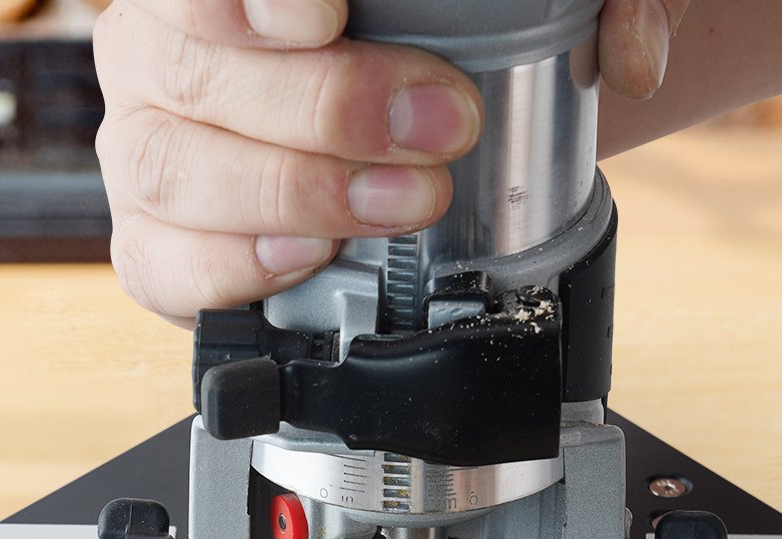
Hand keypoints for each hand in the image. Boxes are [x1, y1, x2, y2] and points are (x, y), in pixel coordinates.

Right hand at [93, 0, 689, 324]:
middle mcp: (159, 48)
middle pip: (194, 67)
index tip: (326, 9)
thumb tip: (634, 55)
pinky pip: (162, 263)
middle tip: (437, 129)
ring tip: (401, 205)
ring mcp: (147, 147)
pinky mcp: (154, 242)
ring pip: (173, 167)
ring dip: (300, 193)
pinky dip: (235, 269)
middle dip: (326, 106)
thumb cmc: (417, 52)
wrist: (387, 134)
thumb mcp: (504, 5)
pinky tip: (309, 259)